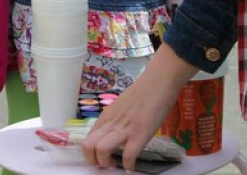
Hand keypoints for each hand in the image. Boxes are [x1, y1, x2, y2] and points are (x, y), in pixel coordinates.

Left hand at [81, 46, 195, 170]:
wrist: (159, 81)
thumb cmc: (143, 92)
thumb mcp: (122, 106)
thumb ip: (115, 120)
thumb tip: (114, 134)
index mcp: (106, 117)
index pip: (87, 139)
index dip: (90, 153)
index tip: (100, 158)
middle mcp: (111, 122)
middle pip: (88, 146)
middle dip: (94, 161)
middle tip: (107, 164)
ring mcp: (125, 128)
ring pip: (101, 151)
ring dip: (106, 164)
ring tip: (116, 165)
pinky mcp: (140, 133)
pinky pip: (128, 156)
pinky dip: (129, 166)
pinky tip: (133, 166)